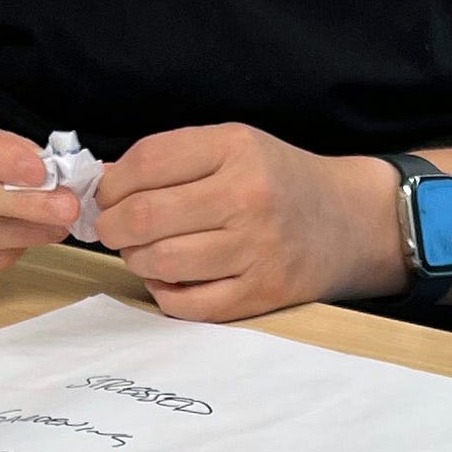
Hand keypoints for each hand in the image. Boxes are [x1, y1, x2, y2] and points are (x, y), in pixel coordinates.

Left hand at [95, 123, 407, 320]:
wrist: (351, 221)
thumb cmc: (276, 181)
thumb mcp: (231, 148)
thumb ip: (167, 160)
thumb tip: (99, 182)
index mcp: (235, 148)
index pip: (145, 163)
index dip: (110, 185)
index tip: (106, 196)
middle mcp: (247, 196)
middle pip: (144, 217)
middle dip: (111, 226)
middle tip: (113, 229)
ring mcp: (256, 248)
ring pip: (160, 261)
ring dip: (135, 260)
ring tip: (143, 252)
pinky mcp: (261, 293)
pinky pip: (186, 303)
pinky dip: (163, 293)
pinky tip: (168, 279)